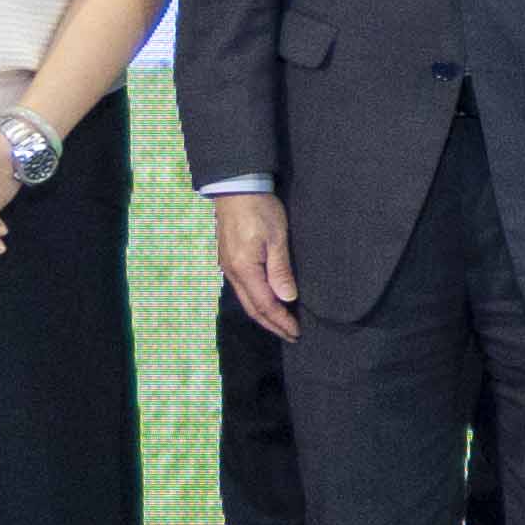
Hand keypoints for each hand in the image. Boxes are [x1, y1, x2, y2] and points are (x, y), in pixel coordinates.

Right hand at [207, 186, 295, 334]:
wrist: (236, 188)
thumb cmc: (259, 209)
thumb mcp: (276, 237)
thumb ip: (280, 269)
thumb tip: (287, 298)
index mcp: (245, 269)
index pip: (265, 305)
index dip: (281, 321)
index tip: (296, 332)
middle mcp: (232, 273)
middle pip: (253, 308)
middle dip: (273, 324)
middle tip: (292, 335)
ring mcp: (228, 267)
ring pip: (246, 300)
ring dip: (264, 315)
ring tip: (282, 324)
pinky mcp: (229, 260)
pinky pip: (243, 289)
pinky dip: (257, 301)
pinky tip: (267, 302)